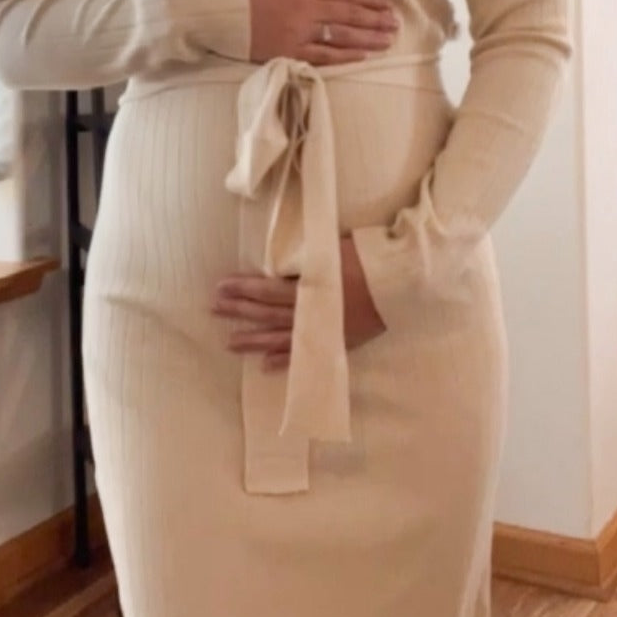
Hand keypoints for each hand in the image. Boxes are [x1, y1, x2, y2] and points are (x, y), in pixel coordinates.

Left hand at [213, 237, 385, 370]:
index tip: (221, 287)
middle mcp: (312, 313)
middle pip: (268, 313)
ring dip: (254, 340)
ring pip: (280, 338)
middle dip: (240, 311)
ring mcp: (322, 331)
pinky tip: (264, 365)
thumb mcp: (334, 251)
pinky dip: (284, 361)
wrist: (403, 287)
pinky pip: (304, 356)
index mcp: (311, 287)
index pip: (268, 289)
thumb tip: (282, 257)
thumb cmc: (370, 260)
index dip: (243, 288)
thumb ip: (307, 258)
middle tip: (214, 310)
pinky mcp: (335, 343)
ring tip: (230, 343)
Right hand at [245, 0, 398, 65]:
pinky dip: (342, 57)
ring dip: (367, 40)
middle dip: (375, 21)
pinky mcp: (287, 52)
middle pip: (349, 17)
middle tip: (396, 25)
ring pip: (341, 38)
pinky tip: (360, 56)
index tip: (389, 5)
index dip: (370, 0)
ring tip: (387, 42)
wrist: (216, 8)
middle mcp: (307, 11)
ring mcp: (298, 34)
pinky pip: (321, 56)